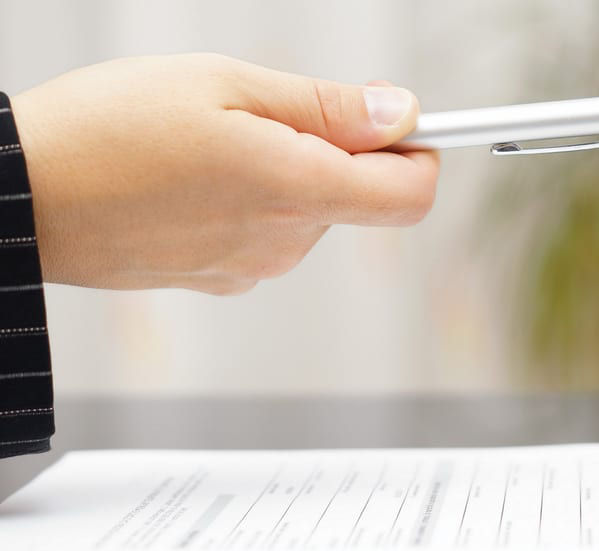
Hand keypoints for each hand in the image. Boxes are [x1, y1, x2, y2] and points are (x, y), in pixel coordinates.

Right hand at [12, 53, 438, 293]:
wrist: (17, 196)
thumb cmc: (104, 130)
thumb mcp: (223, 83)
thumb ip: (324, 106)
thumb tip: (400, 115)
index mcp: (295, 189)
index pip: (409, 197)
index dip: (419, 156)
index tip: (400, 124)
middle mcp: (284, 241)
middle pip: (356, 197)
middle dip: (332, 150)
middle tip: (259, 111)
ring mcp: (251, 267)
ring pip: (308, 212)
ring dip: (284, 172)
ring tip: (207, 143)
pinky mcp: (220, 278)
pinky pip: (266, 233)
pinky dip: (248, 201)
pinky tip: (188, 179)